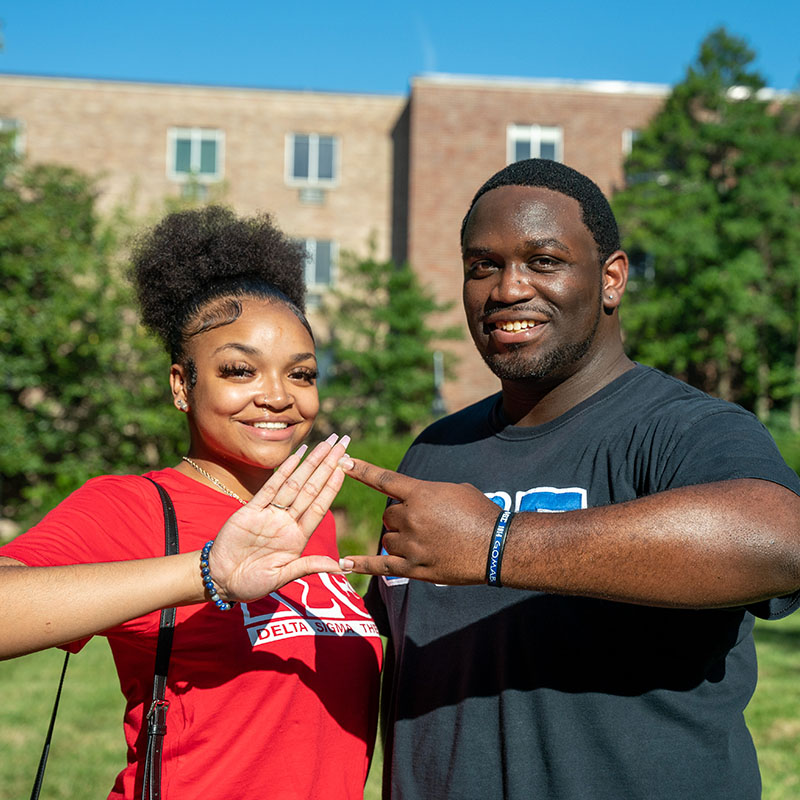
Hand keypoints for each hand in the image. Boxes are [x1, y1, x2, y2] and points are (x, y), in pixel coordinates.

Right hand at [208, 435, 349, 601]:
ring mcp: (270, 514)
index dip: (333, 485)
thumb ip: (308, 566)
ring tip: (325, 443)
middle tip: (342, 442)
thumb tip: (341, 566)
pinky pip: (270, 487)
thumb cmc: (251, 583)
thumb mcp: (281, 577)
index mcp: (298, 537)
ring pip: (294, 483)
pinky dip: (284, 470)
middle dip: (328, 465)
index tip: (347, 466)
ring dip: (310, 462)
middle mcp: (287, 521)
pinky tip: (297, 455)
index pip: (320, 505)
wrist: (220, 580)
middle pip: (312, 488)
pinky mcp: (250, 510)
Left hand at [338, 458, 499, 583]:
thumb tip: (414, 502)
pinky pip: (381, 565)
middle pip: (388, 516)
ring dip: (401, 539)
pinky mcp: (414, 568)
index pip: (384, 480)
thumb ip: (428, 493)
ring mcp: (411, 544)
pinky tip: (344, 564)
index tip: (343, 461)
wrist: (498, 546)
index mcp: (421, 494)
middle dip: (401, 518)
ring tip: (430, 542)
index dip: (362, 470)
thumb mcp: (455, 490)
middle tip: (428, 524)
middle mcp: (411, 517)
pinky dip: (362, 564)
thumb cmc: (481, 513)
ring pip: (389, 539)